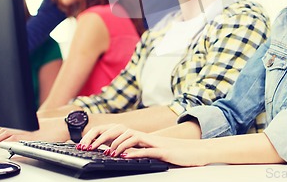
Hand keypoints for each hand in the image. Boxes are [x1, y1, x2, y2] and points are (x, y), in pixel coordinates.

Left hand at [0, 117, 69, 147]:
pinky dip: (7, 142)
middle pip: (6, 129)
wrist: (67, 126)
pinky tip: (2, 145)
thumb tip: (25, 134)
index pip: (10, 125)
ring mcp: (29, 131)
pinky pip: (16, 139)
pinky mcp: (32, 137)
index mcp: (29, 122)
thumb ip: (32, 128)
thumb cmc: (58, 127)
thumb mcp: (42, 125)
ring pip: (8, 134)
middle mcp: (27, 125)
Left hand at [78, 124, 209, 166]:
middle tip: (89, 147)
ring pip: (132, 137)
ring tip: (108, 153)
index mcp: (143, 138)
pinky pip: (147, 150)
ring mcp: (155, 143)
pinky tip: (126, 157)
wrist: (198, 152)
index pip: (118, 131)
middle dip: (102, 137)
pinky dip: (135, 153)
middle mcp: (147, 137)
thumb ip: (140, 150)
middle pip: (121, 130)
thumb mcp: (155, 152)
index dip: (101, 135)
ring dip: (118, 144)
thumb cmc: (178, 153)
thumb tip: (123, 154)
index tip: (87, 144)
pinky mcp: (164, 152)